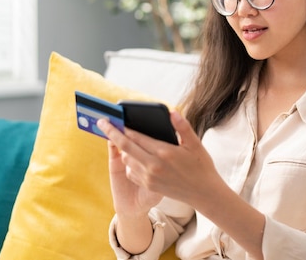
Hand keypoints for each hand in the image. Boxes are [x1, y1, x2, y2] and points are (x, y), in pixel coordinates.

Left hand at [98, 111, 220, 209]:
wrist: (203, 193)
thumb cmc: (201, 166)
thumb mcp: (195, 144)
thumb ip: (182, 127)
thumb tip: (172, 112)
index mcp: (164, 152)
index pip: (137, 137)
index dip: (123, 127)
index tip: (114, 119)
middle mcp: (154, 166)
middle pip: (126, 147)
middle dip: (112, 133)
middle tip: (102, 123)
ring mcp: (150, 178)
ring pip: (128, 160)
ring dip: (124, 149)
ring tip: (122, 138)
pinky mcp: (149, 186)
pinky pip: (132, 172)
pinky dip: (130, 162)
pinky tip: (135, 156)